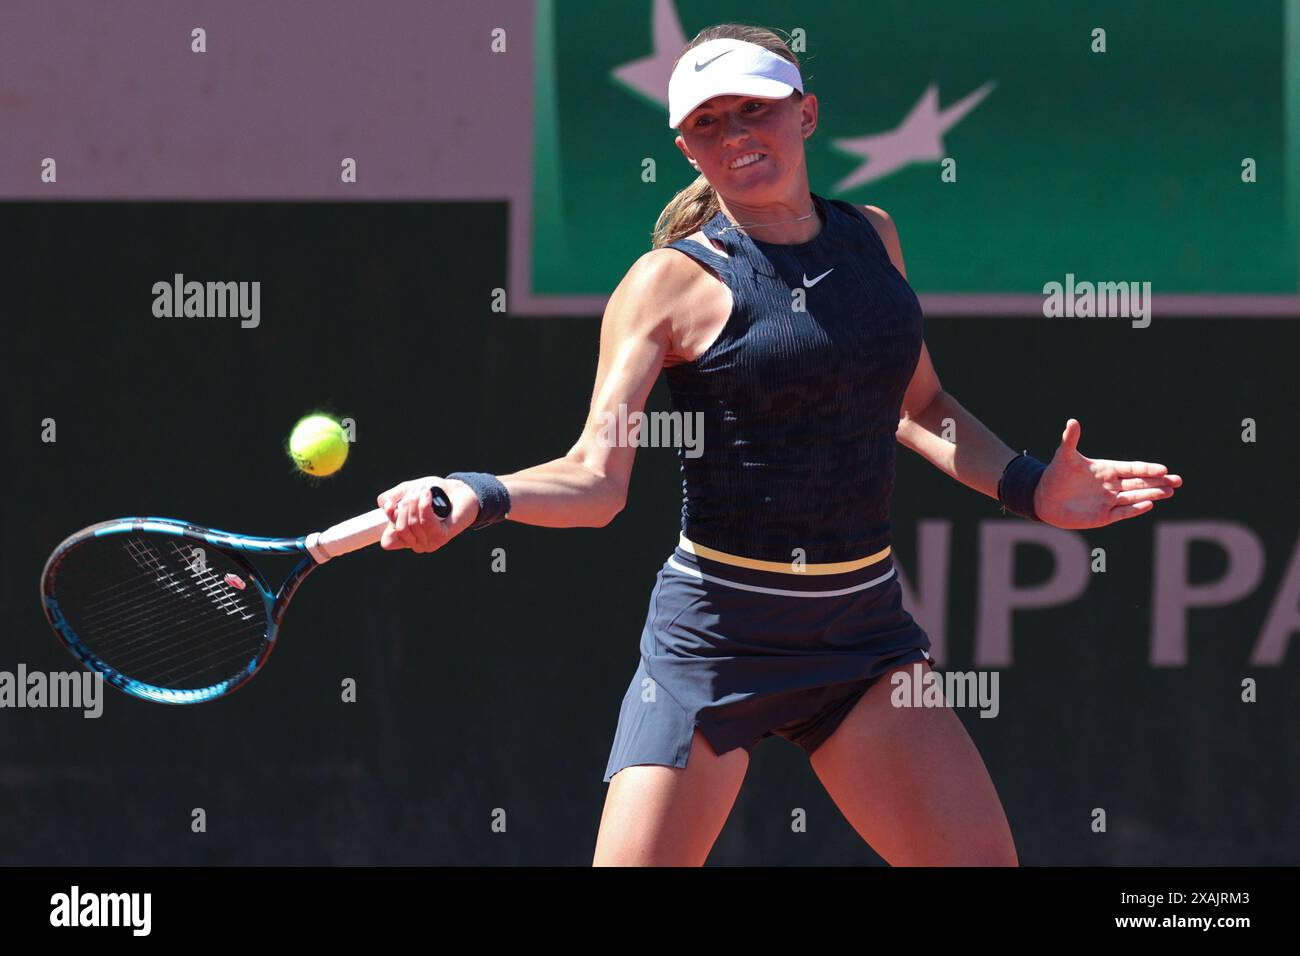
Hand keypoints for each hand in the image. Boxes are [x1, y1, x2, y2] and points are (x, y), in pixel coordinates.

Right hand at [375, 476, 479, 552]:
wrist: (460, 491)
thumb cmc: (434, 493)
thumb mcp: (407, 491)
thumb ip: (391, 498)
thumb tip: (385, 506)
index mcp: (406, 537)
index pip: (388, 542)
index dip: (388, 522)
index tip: (394, 505)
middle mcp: (416, 544)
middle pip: (399, 529)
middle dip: (404, 505)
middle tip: (415, 491)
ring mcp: (429, 543)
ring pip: (412, 524)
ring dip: (415, 501)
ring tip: (425, 490)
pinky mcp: (441, 537)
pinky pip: (426, 522)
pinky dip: (424, 505)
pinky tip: (428, 495)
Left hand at [1032, 419, 1182, 528]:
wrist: (1044, 498)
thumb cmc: (1056, 475)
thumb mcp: (1064, 457)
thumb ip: (1070, 440)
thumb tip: (1072, 421)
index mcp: (1107, 470)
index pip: (1132, 469)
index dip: (1147, 469)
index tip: (1164, 469)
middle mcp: (1111, 486)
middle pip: (1140, 484)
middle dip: (1158, 482)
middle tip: (1178, 481)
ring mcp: (1109, 501)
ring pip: (1135, 497)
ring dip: (1152, 495)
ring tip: (1170, 492)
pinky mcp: (1103, 516)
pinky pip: (1123, 512)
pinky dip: (1135, 509)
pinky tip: (1149, 505)